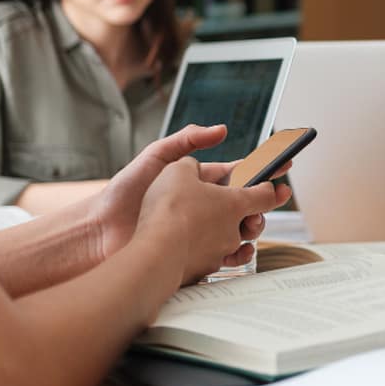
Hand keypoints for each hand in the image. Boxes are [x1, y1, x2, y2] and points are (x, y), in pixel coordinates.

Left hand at [92, 125, 286, 262]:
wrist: (102, 233)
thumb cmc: (125, 193)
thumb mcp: (156, 156)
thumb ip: (188, 140)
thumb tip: (222, 130)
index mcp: (195, 181)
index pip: (236, 174)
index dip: (260, 170)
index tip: (282, 165)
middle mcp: (200, 207)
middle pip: (243, 204)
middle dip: (261, 203)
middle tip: (270, 202)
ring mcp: (198, 232)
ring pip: (238, 230)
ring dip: (252, 228)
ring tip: (252, 226)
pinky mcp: (194, 256)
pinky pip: (225, 255)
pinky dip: (239, 254)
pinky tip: (241, 250)